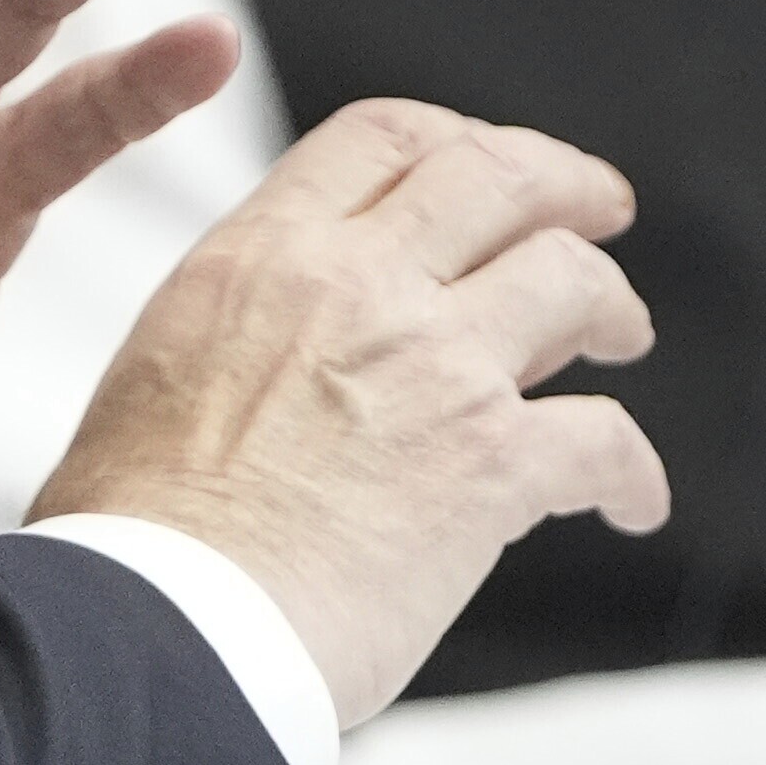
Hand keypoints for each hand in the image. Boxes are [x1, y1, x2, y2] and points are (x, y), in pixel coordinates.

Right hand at [31, 100, 665, 726]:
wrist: (154, 626)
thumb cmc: (132, 534)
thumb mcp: (159, 368)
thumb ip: (243, 331)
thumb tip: (306, 353)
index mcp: (262, 255)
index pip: (381, 138)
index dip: (456, 140)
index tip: (486, 165)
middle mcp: (356, 286)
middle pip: (497, 177)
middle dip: (564, 184)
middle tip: (596, 208)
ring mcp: (435, 367)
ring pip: (571, 282)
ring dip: (611, 303)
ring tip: (621, 332)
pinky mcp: (492, 465)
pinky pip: (604, 441)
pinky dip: (633, 471)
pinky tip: (632, 499)